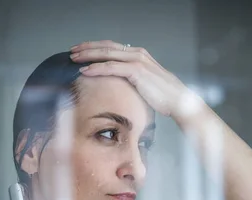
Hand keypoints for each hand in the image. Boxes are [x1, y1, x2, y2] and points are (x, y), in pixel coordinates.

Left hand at [70, 40, 205, 118]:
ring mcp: (137, 60)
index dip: (95, 48)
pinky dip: (97, 68)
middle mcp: (137, 53)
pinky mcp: (136, 71)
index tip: (82, 51)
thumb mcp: (146, 84)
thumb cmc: (164, 96)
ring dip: (88, 56)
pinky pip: (111, 67)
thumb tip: (120, 85)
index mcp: (139, 55)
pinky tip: (85, 71)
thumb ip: (133, 80)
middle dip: (87, 48)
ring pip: (106, 54)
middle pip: (106, 47)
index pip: (112, 47)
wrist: (179, 101)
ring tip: (74, 59)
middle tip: (72, 52)